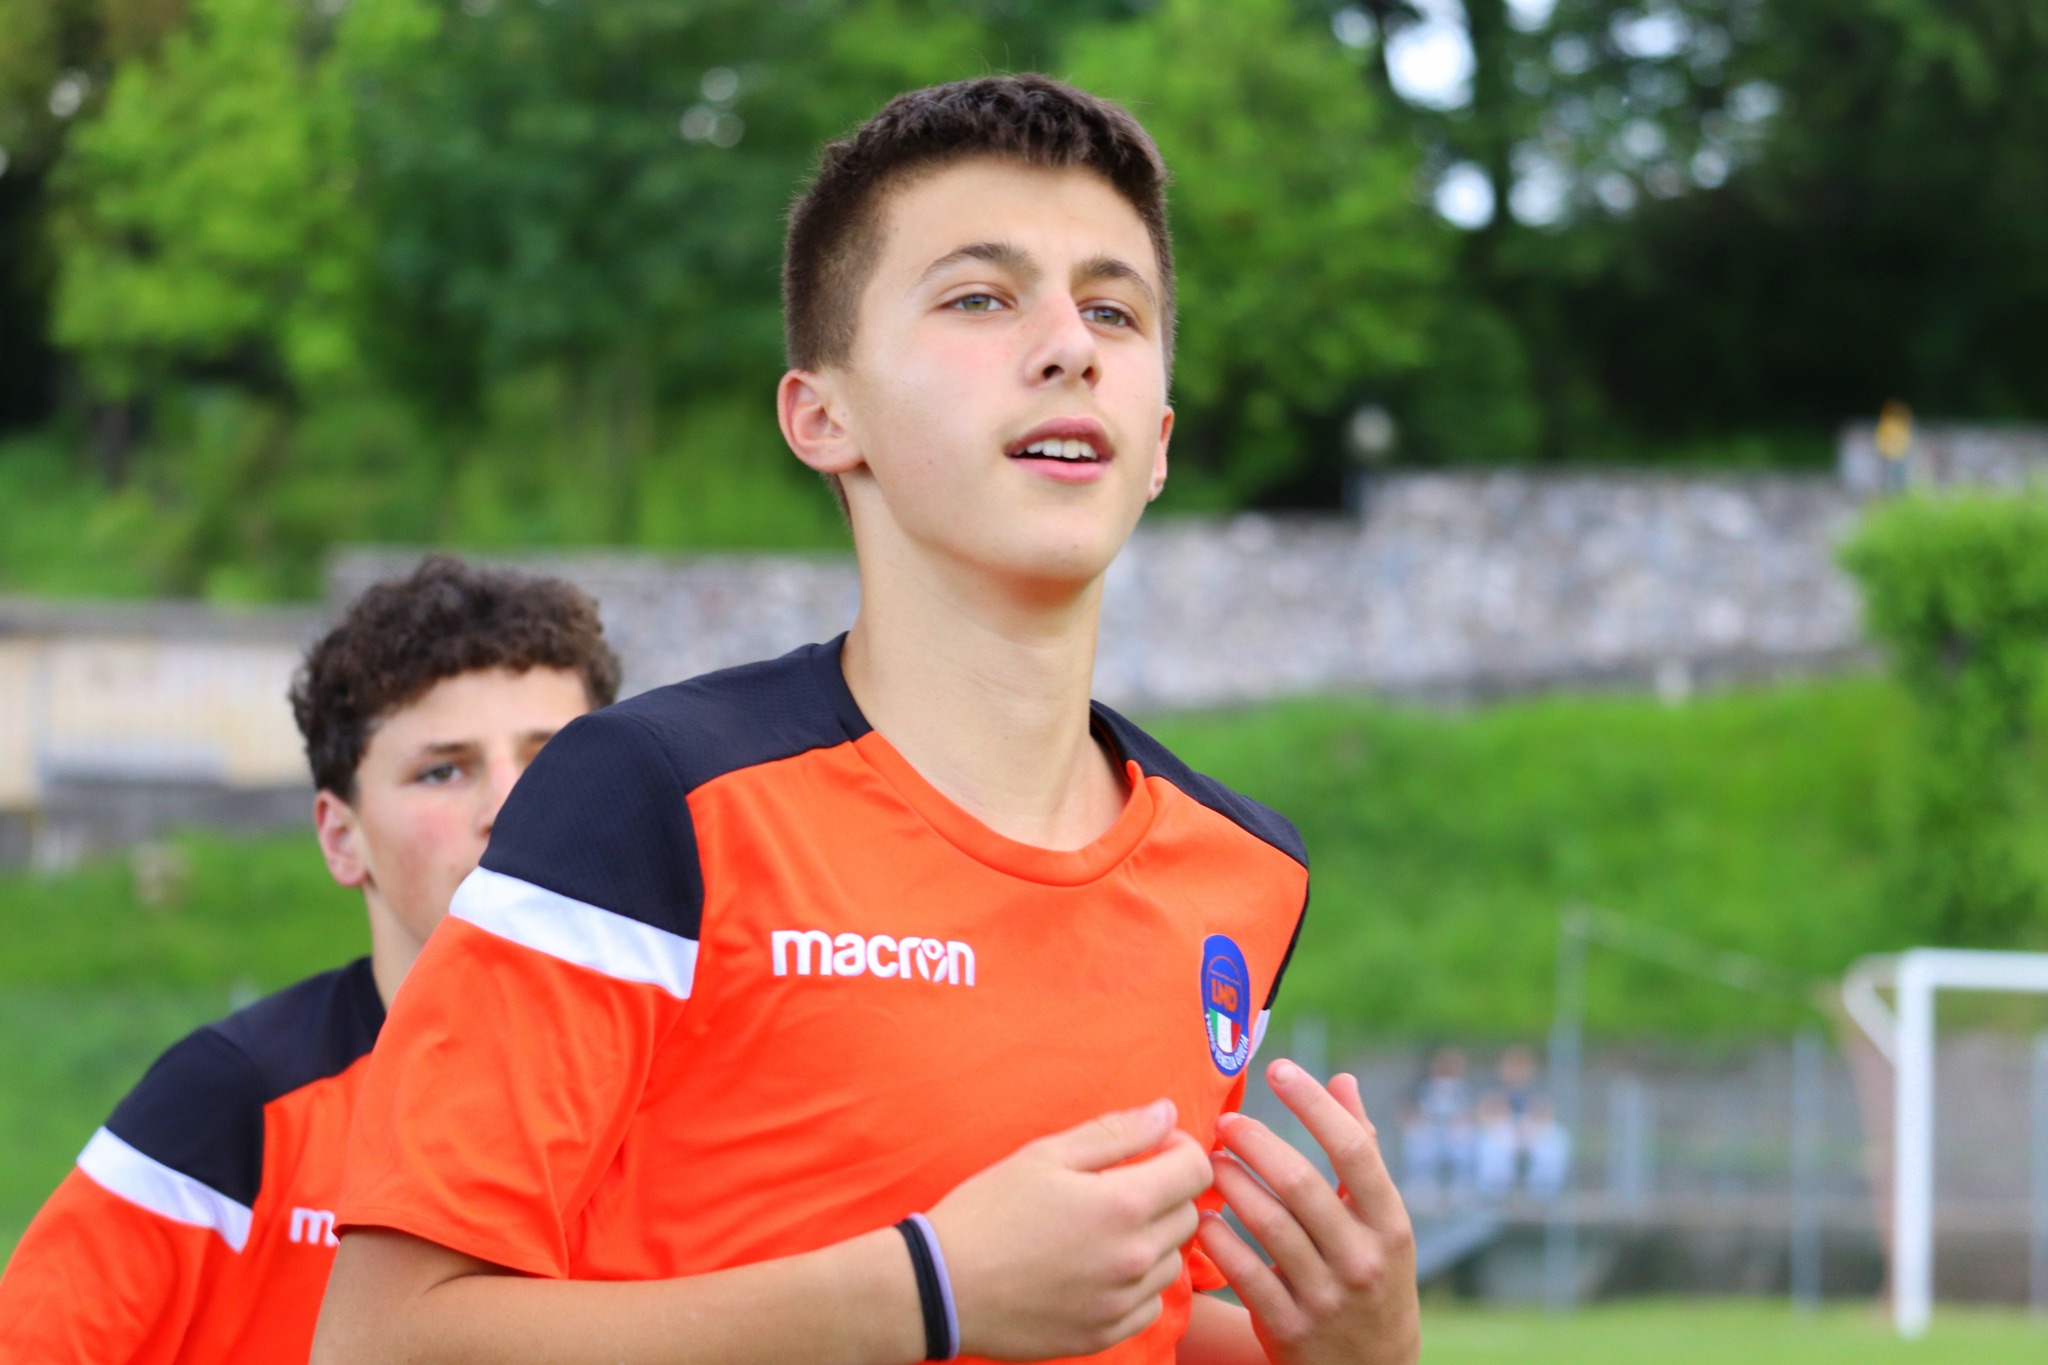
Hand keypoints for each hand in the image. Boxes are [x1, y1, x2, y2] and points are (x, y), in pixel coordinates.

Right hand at [927, 1098, 1211, 1360]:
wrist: (942, 1287)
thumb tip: (1167, 1111)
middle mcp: (1134, 1258)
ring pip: (1173, 1261)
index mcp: (1123, 1205)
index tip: (1152, 1147)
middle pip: (1189, 1214)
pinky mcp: (1106, 1334)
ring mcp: (1122, 1302)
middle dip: (1167, 1191)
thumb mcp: (1046, 1155)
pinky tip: (1098, 1267)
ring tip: (1105, 1227)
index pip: (1197, 1169)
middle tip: (1121, 1184)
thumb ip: (1116, 1131)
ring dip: (1154, 1238)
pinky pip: (1150, 1304)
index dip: (1180, 1148)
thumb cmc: (989, 1211)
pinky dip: (1137, 1283)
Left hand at [1197, 1061, 1419, 1364]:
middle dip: (1256, 1143)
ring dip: (1232, 1185)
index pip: (1354, 1150)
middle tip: (1226, 1122)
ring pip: (1270, 1226)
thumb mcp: (1382, 1221)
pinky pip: (1246, 1275)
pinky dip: (1219, 1242)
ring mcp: (1327, 1296)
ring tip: (1209, 1162)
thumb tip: (1344, 1079)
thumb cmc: (1372, 1276)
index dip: (1314, 1104)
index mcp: (1389, 1223)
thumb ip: (1362, 1150)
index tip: (1279, 1069)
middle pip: (1301, 1184)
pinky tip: (1200, 1217)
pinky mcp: (1290, 1328)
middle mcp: (1363, 1258)